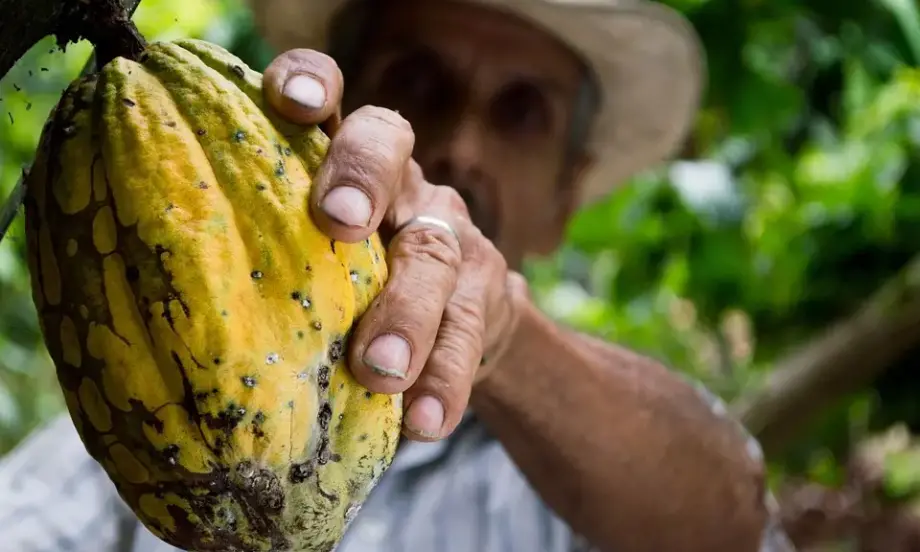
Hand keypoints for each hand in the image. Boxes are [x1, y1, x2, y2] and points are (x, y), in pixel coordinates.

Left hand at [263, 49, 526, 441]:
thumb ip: (267, 258)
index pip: (330, 96)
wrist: (458, 323)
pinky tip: (425, 421)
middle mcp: (400, 181)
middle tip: (337, 222)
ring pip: (434, 253)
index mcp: (342, 161)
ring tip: (380, 371)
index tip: (288, 101)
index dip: (311, 82)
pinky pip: (469, 333)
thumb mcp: (311, 260)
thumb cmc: (352, 289)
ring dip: (407, 312)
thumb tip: (157, 311)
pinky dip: (445, 379)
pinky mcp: (485, 292)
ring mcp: (449, 232)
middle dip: (362, 177)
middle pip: (389, 146)